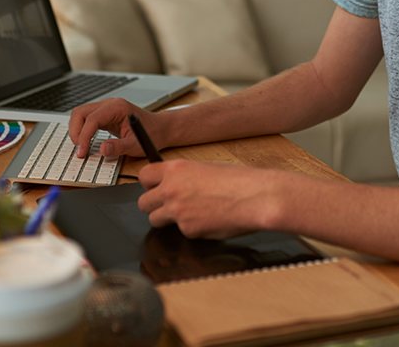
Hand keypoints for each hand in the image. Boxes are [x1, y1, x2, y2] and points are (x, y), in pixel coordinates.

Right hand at [68, 97, 152, 157]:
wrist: (161, 128)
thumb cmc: (151, 134)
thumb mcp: (137, 144)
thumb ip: (119, 147)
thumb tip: (102, 149)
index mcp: (117, 107)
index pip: (92, 119)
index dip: (83, 136)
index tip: (82, 152)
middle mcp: (109, 104)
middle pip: (80, 112)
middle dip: (76, 132)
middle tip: (80, 150)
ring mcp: (105, 108)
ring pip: (80, 114)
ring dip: (77, 130)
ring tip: (82, 147)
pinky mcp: (104, 114)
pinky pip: (86, 119)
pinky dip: (82, 130)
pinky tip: (86, 142)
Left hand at [137, 160, 279, 238]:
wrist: (256, 197)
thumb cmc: (239, 180)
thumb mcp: (207, 167)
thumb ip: (185, 177)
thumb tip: (177, 185)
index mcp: (176, 170)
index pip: (144, 176)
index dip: (150, 184)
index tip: (155, 187)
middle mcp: (171, 190)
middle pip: (143, 202)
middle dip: (154, 205)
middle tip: (169, 205)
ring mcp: (177, 212)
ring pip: (156, 220)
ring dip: (168, 219)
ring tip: (190, 214)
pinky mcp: (188, 231)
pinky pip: (182, 232)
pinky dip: (193, 229)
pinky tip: (209, 221)